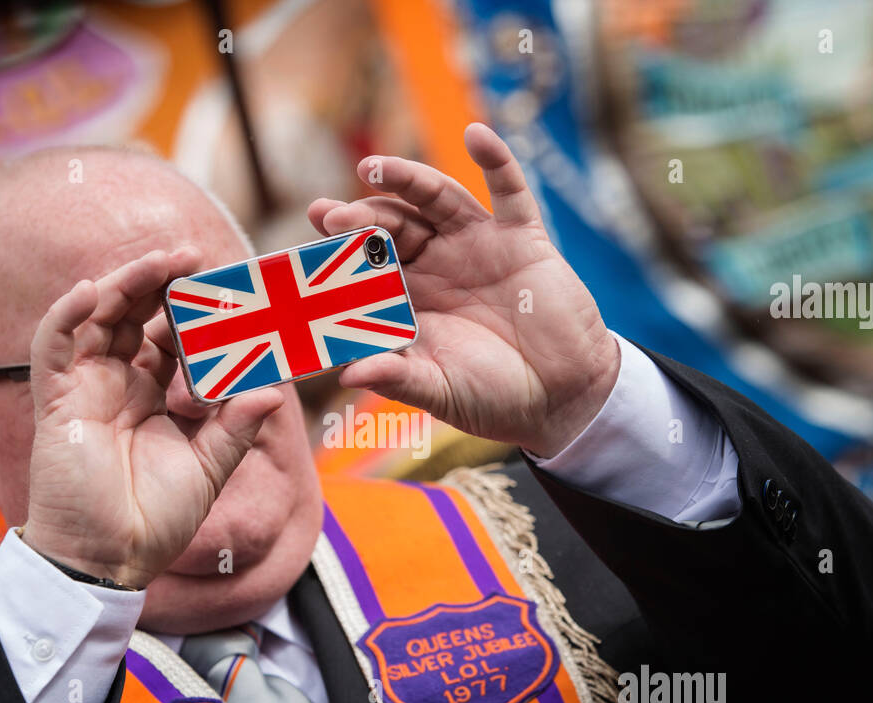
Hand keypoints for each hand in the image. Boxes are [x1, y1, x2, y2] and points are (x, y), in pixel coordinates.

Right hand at [21, 250, 282, 588]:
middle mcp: (119, 387)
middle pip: (136, 318)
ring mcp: (86, 389)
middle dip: (162, 285)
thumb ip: (236, 428)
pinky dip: (70, 312)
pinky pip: (55, 344)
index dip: (196, 315)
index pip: (174, 341)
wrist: (108, 558)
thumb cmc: (156, 521)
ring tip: (161, 261)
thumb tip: (274, 391)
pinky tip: (96, 289)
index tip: (230, 293)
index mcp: (155, 399)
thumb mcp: (209, 469)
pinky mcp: (58, 400)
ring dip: (126, 284)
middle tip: (195, 260)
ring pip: (100, 318)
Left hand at [307, 122, 619, 458]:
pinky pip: (510, 191)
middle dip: (361, 216)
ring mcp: (479, 246)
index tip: (311, 239)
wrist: (561, 397)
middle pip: (392, 224)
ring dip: (406, 179)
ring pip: (437, 198)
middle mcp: (438, 263)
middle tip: (332, 217)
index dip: (338, 250)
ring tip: (374, 167)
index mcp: (410, 297)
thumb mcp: (440, 391)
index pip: (365, 264)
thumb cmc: (493, 398)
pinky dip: (496, 160)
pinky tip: (476, 135)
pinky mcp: (523, 239)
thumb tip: (350, 375)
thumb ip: (398, 378)